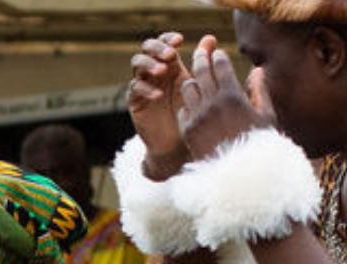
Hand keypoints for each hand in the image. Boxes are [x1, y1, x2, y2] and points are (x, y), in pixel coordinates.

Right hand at [128, 32, 193, 178]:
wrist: (178, 142)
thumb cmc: (191, 112)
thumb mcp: (199, 85)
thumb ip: (204, 61)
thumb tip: (211, 37)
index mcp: (170, 64)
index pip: (163, 41)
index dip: (168, 38)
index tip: (180, 40)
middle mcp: (154, 71)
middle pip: (147, 48)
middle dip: (157, 48)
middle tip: (170, 55)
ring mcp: (143, 84)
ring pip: (137, 63)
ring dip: (148, 64)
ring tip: (162, 71)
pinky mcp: (135, 100)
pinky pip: (135, 88)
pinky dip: (145, 89)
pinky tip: (158, 95)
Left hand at [178, 35, 272, 159]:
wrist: (240, 176)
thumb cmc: (260, 145)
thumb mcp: (266, 117)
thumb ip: (260, 90)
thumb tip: (258, 70)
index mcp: (232, 97)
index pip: (220, 66)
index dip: (218, 56)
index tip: (217, 53)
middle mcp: (212, 104)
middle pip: (201, 71)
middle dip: (200, 57)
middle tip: (201, 51)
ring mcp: (197, 118)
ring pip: (188, 88)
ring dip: (193, 81)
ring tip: (198, 80)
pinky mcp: (188, 131)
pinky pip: (183, 110)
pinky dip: (189, 105)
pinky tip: (196, 106)